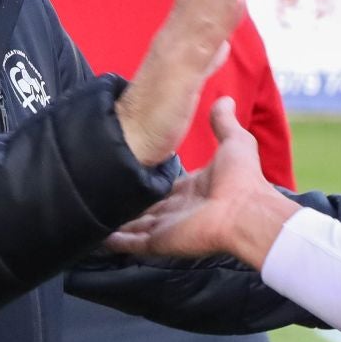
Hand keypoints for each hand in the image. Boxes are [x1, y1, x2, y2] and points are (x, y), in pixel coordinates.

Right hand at [105, 99, 296, 265]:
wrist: (245, 212)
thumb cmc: (242, 179)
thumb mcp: (234, 141)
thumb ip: (223, 122)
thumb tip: (225, 98)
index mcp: (192, 189)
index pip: (165, 187)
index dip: (150, 182)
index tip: (131, 173)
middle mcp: (178, 209)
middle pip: (148, 208)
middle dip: (130, 204)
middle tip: (105, 194)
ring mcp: (168, 228)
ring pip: (137, 226)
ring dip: (119, 222)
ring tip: (95, 215)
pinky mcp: (161, 242)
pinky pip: (133, 244)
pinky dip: (117, 242)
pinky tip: (100, 237)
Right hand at [116, 0, 271, 165]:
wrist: (130, 140)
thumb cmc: (157, 111)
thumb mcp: (186, 79)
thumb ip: (203, 57)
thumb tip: (221, 44)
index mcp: (175, 35)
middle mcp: (173, 35)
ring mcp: (175, 51)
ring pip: (207, 6)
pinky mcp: (180, 73)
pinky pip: (204, 41)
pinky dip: (223, 18)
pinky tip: (241, 0)